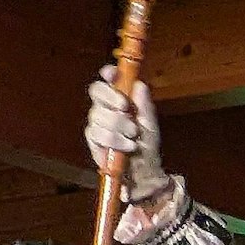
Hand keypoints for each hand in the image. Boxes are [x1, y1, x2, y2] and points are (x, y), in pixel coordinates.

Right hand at [85, 65, 171, 203]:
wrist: (143, 171)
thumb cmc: (147, 145)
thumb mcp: (150, 124)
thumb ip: (144, 105)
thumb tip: (140, 84)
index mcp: (119, 99)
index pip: (108, 79)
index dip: (108, 74)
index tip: (112, 74)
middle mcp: (105, 107)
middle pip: (97, 91)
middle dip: (112, 99)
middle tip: (127, 110)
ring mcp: (97, 122)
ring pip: (98, 114)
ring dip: (119, 127)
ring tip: (133, 138)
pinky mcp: (93, 139)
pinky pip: (97, 134)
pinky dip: (115, 141)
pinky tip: (127, 147)